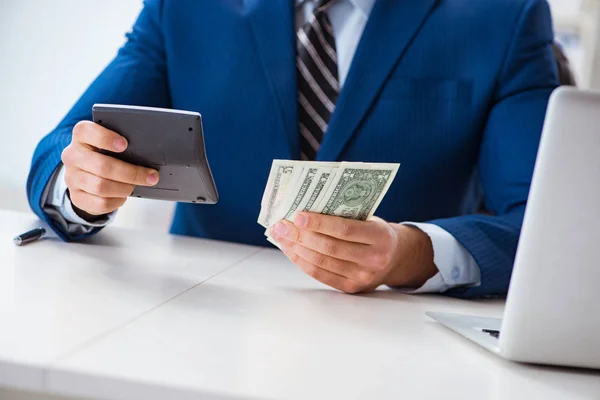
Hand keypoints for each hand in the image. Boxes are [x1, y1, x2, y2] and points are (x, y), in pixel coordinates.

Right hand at [61, 121, 159, 216]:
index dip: (105, 137)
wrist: (86, 178)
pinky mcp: (76, 197)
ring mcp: (72, 178)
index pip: (85, 131)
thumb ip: (121, 145)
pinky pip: (100, 203)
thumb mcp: (108, 145)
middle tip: (150, 176)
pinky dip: (117, 201)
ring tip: (135, 186)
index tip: (124, 144)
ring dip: (125, 188)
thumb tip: (148, 153)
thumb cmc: (103, 157)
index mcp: (81, 137)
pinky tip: (123, 196)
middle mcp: (72, 156)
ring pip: (101, 186)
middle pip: (102, 166)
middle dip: (131, 173)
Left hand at [270, 213, 437, 293]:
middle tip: (281, 225)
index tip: (298, 216)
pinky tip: (291, 250)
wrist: (397, 257)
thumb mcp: (370, 219)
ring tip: (281, 236)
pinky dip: (302, 261)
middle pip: (330, 247)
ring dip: (297, 248)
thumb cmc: (376, 232)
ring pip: (322, 262)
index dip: (319, 224)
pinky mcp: (351, 288)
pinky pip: (320, 274)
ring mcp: (362, 277)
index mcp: (380, 236)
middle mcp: (373, 259)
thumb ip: (345, 215)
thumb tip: (305, 211)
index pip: (345, 230)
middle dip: (301, 236)